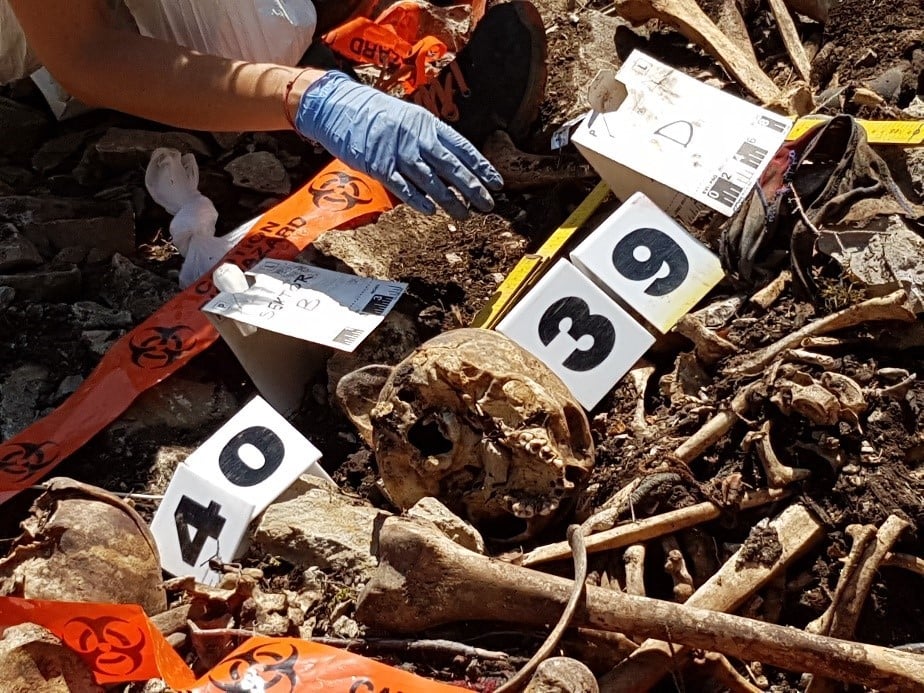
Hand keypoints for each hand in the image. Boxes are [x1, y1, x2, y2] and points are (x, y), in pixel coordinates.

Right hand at [294, 71, 502, 218]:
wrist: (340, 106)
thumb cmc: (376, 114)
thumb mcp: (409, 118)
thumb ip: (429, 138)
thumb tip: (452, 163)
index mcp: (428, 124)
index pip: (462, 148)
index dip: (481, 167)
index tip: (496, 183)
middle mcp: (417, 138)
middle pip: (452, 168)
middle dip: (473, 189)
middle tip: (487, 205)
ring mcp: (399, 153)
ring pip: (432, 182)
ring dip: (450, 201)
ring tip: (464, 215)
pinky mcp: (380, 166)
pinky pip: (403, 187)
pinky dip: (418, 200)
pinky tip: (431, 211)